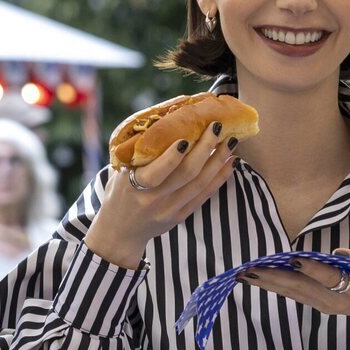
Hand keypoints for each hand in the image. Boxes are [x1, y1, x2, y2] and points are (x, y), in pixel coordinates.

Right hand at [84, 125, 239, 269]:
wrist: (120, 231)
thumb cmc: (119, 193)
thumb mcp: (120, 172)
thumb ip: (139, 151)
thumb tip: (166, 118)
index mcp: (133, 186)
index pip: (156, 173)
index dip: (172, 156)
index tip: (185, 137)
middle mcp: (153, 200)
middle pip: (186, 174)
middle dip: (205, 148)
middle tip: (217, 127)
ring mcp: (169, 210)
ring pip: (200, 184)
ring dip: (218, 160)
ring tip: (230, 141)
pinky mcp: (180, 216)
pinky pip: (204, 196)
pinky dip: (219, 178)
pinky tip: (229, 162)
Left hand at [242, 250, 349, 349]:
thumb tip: (339, 252)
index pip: (330, 277)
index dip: (311, 268)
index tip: (292, 258)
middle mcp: (335, 299)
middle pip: (302, 287)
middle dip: (274, 277)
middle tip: (249, 268)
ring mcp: (324, 304)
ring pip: (293, 292)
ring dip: (268, 283)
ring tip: (245, 273)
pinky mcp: (317, 305)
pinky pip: (293, 294)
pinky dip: (275, 285)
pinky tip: (258, 278)